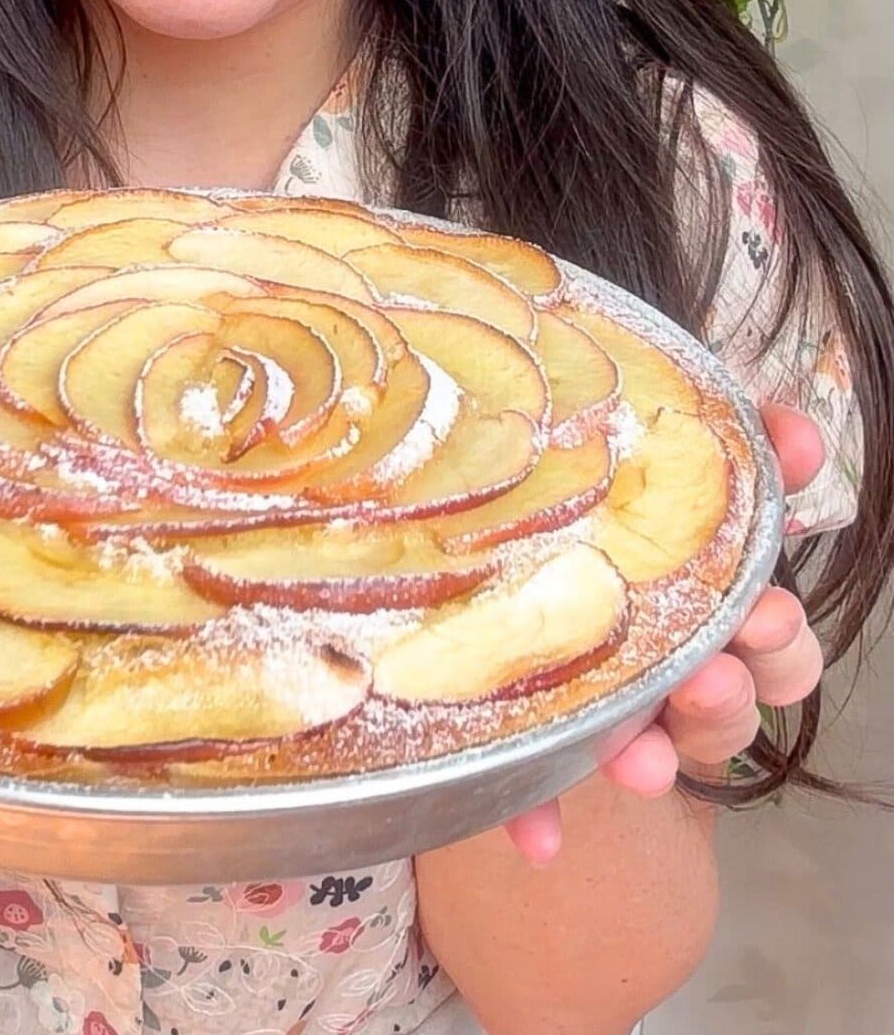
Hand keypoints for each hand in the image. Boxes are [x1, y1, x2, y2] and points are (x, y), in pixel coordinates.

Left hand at [503, 402, 825, 863]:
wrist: (475, 531)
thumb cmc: (581, 487)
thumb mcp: (650, 447)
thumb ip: (731, 439)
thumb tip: (796, 432)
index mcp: (706, 598)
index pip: (773, 634)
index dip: (780, 635)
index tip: (769, 616)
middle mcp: (673, 661)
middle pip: (734, 700)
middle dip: (734, 689)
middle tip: (714, 668)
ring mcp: (614, 706)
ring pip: (660, 750)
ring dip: (656, 755)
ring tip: (641, 760)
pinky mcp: (541, 740)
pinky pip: (541, 787)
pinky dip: (542, 815)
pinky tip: (540, 840)